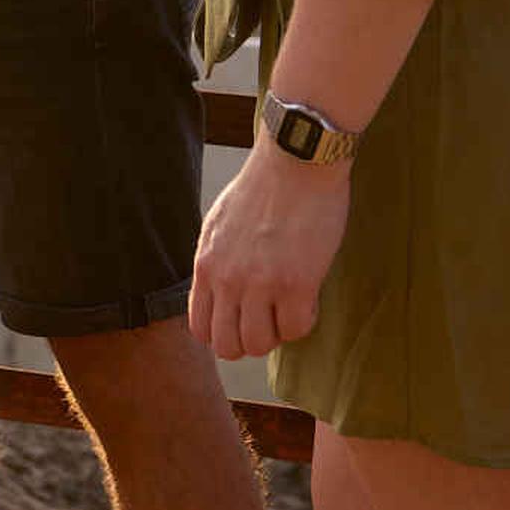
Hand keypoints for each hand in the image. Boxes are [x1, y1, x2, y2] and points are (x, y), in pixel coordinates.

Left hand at [189, 140, 353, 361]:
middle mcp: (226, 280)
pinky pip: (297, 329)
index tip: (245, 320)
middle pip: (227, 345)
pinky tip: (309, 296)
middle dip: (251, 340)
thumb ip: (217, 263)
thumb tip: (222, 294)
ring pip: (260, 344)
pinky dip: (305, 320)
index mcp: (205, 266)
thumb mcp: (219, 227)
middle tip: (270, 318)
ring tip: (290, 306)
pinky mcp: (296, 284)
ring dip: (278, 333)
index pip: (200, 329)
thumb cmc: (262, 190)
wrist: (294, 163)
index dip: (225, 333)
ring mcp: (259, 284)